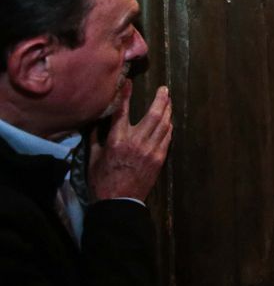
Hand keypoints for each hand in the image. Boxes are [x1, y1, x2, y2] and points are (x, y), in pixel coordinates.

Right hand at [89, 81, 171, 201]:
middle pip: (154, 114)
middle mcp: (136, 141)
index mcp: (117, 139)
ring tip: (169, 101)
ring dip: (168, 111)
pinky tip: (169, 122)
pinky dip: (169, 127)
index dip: (126, 94)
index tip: (129, 82)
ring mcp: (151, 150)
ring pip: (164, 124)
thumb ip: (96, 137)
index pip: (122, 110)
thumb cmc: (102, 180)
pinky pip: (167, 138)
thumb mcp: (93, 157)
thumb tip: (97, 121)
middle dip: (161, 99)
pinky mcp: (159, 159)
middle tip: (165, 89)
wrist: (119, 202)